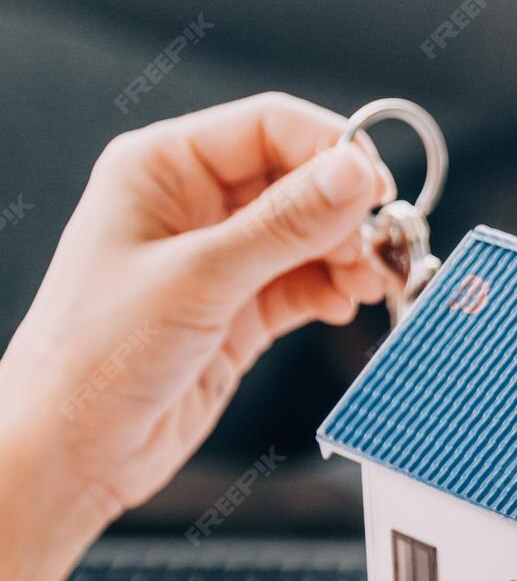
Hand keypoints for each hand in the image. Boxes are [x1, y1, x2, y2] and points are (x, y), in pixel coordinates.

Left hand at [0, 91, 394, 529]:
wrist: (69, 453)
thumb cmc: (94, 358)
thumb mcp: (198, 279)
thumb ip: (283, 226)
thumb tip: (354, 176)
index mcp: (160, 168)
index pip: (266, 127)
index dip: (329, 150)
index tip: (376, 189)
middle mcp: (189, 205)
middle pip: (295, 180)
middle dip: (345, 211)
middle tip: (382, 245)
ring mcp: (215, 261)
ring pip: (305, 235)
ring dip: (346, 254)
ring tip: (368, 283)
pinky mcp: (235, 313)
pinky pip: (300, 284)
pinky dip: (330, 291)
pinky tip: (343, 305)